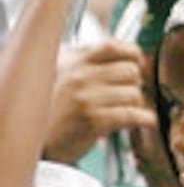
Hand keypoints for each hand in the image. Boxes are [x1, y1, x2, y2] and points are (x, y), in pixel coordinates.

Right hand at [43, 40, 155, 163]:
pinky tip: (144, 121)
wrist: (36, 140)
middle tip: (128, 93)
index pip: (113, 46)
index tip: (137, 63)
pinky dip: (145, 119)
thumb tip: (128, 56)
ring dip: (136, 104)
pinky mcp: (94, 120)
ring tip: (124, 110)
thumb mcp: (62, 74)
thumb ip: (89, 62)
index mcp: (72, 61)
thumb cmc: (53, 109)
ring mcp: (86, 98)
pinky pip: (132, 114)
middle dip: (135, 83)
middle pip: (130, 70)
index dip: (132, 54)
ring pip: (134, 93)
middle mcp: (79, 76)